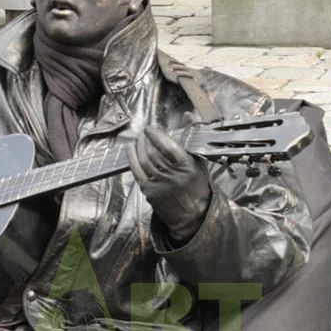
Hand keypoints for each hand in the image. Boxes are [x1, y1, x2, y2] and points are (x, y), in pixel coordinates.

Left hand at [128, 126, 211, 242]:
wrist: (192, 215)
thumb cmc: (197, 186)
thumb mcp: (199, 162)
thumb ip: (191, 139)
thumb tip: (187, 116)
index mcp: (186, 167)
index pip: (168, 147)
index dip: (156, 136)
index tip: (150, 129)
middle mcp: (171, 175)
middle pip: (153, 153)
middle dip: (145, 140)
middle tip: (143, 132)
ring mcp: (158, 184)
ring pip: (143, 160)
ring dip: (138, 146)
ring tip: (138, 138)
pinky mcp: (149, 191)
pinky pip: (136, 171)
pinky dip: (131, 157)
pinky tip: (130, 148)